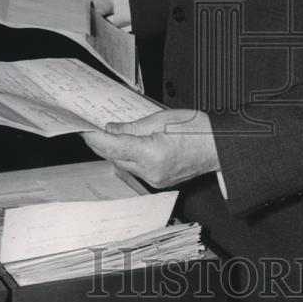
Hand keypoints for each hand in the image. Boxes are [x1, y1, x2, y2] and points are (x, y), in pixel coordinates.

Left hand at [82, 109, 219, 188]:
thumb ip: (132, 127)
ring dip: (114, 151)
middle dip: (101, 144)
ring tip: (108, 135)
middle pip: (115, 158)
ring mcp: (155, 180)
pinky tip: (127, 146)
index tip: (83, 130)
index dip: (94, 138)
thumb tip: (111, 130)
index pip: (113, 146)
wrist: (218, 146)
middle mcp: (151, 171)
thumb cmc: (197, 129)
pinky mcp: (159, 182)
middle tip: (91, 129)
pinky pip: (136, 170)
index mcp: (151, 153)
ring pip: (124, 165)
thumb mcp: (161, 119)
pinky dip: (128, 157)